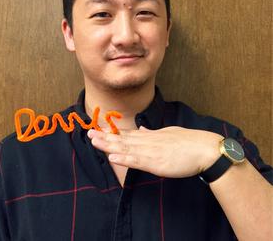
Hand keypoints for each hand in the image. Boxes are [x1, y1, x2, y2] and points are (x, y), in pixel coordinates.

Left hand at [87, 126, 222, 177]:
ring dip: (108, 145)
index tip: (99, 130)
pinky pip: (137, 161)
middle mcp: (147, 141)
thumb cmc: (189, 142)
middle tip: (89, 133)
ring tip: (94, 141)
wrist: (204, 148)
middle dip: (105, 137)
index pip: (127, 134)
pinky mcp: (156, 163)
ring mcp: (150, 151)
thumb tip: (142, 129)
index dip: (112, 132)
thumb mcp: (168, 133)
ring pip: (126, 148)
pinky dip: (124, 158)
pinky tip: (112, 157)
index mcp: (150, 136)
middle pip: (123, 139)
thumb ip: (153, 133)